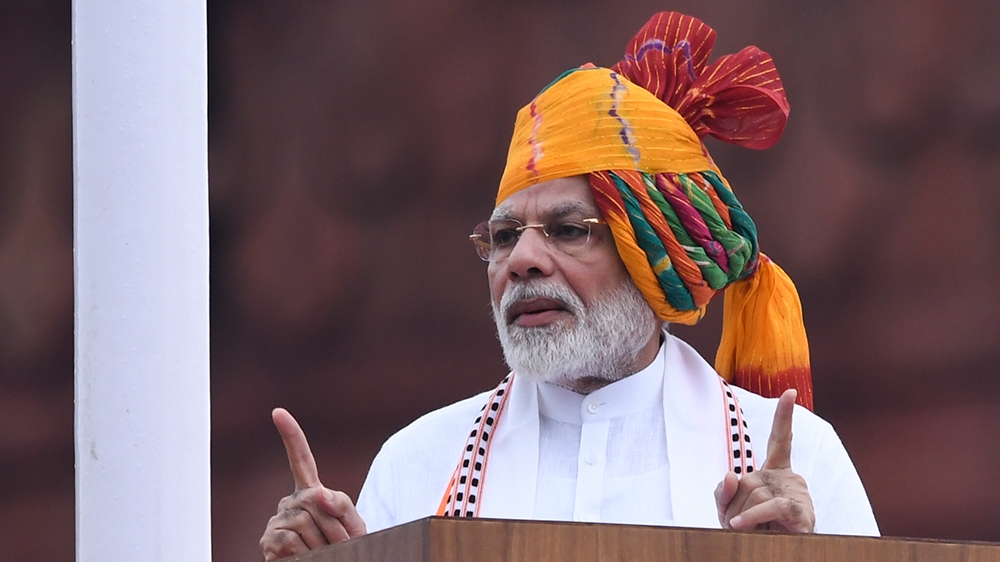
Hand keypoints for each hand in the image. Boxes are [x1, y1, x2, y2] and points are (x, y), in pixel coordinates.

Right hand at [259, 408, 366, 560]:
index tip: (278, 413)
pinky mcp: (268, 541)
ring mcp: (277, 520)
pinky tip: (304, 559)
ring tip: (325, 554)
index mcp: (310, 492)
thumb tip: (317, 493)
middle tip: (341, 545)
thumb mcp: (354, 526)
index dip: (291, 435)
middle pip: (315, 500)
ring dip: (324, 544)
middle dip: (335, 526)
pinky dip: (306, 553)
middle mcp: (289, 502)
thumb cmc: (343, 549)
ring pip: (305, 522)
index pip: (300, 459)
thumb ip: (342, 505)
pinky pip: (291, 540)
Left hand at [713, 389, 814, 532]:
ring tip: (749, 530)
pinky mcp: (802, 512)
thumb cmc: (750, 532)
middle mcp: (790, 477)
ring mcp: (798, 494)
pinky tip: (740, 525)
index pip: (780, 439)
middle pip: (747, 479)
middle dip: (734, 504)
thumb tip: (730, 473)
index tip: (790, 391)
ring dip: (742, 516)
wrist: (770, 555)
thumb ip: (722, 492)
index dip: (784, 415)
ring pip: (755, 493)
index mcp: (776, 472)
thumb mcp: (728, 510)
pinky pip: (771, 505)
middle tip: (738, 524)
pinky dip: (752, 516)